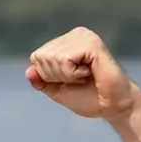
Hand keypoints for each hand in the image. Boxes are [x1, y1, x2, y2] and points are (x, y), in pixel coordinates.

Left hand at [26, 27, 140, 120]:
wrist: (112, 107)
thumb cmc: (88, 97)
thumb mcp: (57, 90)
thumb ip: (42, 80)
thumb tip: (28, 71)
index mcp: (66, 42)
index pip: (36, 58)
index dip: (48, 76)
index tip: (70, 80)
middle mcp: (75, 35)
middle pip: (42, 58)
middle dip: (57, 76)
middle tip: (80, 79)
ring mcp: (84, 36)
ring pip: (52, 58)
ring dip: (67, 76)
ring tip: (86, 75)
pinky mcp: (92, 43)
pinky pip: (65, 60)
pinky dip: (73, 74)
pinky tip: (90, 72)